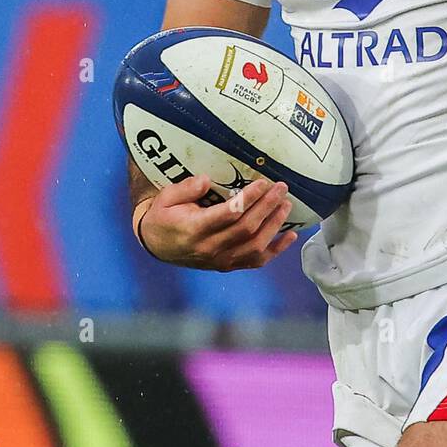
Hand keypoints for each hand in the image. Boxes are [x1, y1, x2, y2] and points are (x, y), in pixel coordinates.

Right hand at [138, 174, 297, 270]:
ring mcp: (221, 260)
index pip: (229, 214)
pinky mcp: (228, 266)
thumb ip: (185, 188)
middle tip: (281, 188)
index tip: (263, 182)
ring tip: (286, 204)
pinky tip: (291, 236)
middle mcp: (210, 248)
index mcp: (195, 229)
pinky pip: (256, 261)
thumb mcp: (166, 197)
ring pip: (255, 246)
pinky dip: (276, 250)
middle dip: (267, 206)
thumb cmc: (164, 215)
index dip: (249, 199)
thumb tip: (207, 180)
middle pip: (246, 229)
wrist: (156, 245)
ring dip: (275, 225)